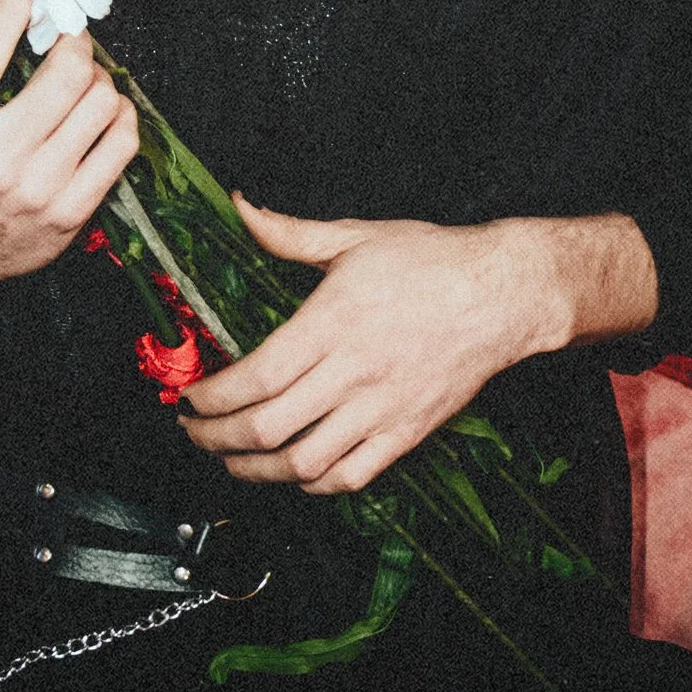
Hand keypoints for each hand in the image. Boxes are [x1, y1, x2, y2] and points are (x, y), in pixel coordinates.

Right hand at [0, 0, 138, 325]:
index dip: (14, 6)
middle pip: (66, 73)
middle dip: (73, 37)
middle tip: (67, 31)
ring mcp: (41, 190)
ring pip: (101, 104)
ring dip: (98, 75)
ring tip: (84, 72)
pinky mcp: (69, 214)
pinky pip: (119, 147)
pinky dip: (119, 114)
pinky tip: (105, 107)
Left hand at [177, 202, 655, 496]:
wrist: (502, 293)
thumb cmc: (430, 260)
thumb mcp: (355, 236)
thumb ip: (289, 233)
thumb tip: (241, 208)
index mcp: (332, 321)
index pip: (257, 376)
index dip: (212, 397)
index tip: (189, 398)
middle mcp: (353, 371)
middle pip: (269, 427)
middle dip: (217, 439)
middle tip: (194, 433)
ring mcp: (381, 408)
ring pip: (305, 462)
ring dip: (257, 470)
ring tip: (231, 459)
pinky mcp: (407, 433)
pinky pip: (352, 476)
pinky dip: (314, 484)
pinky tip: (294, 472)